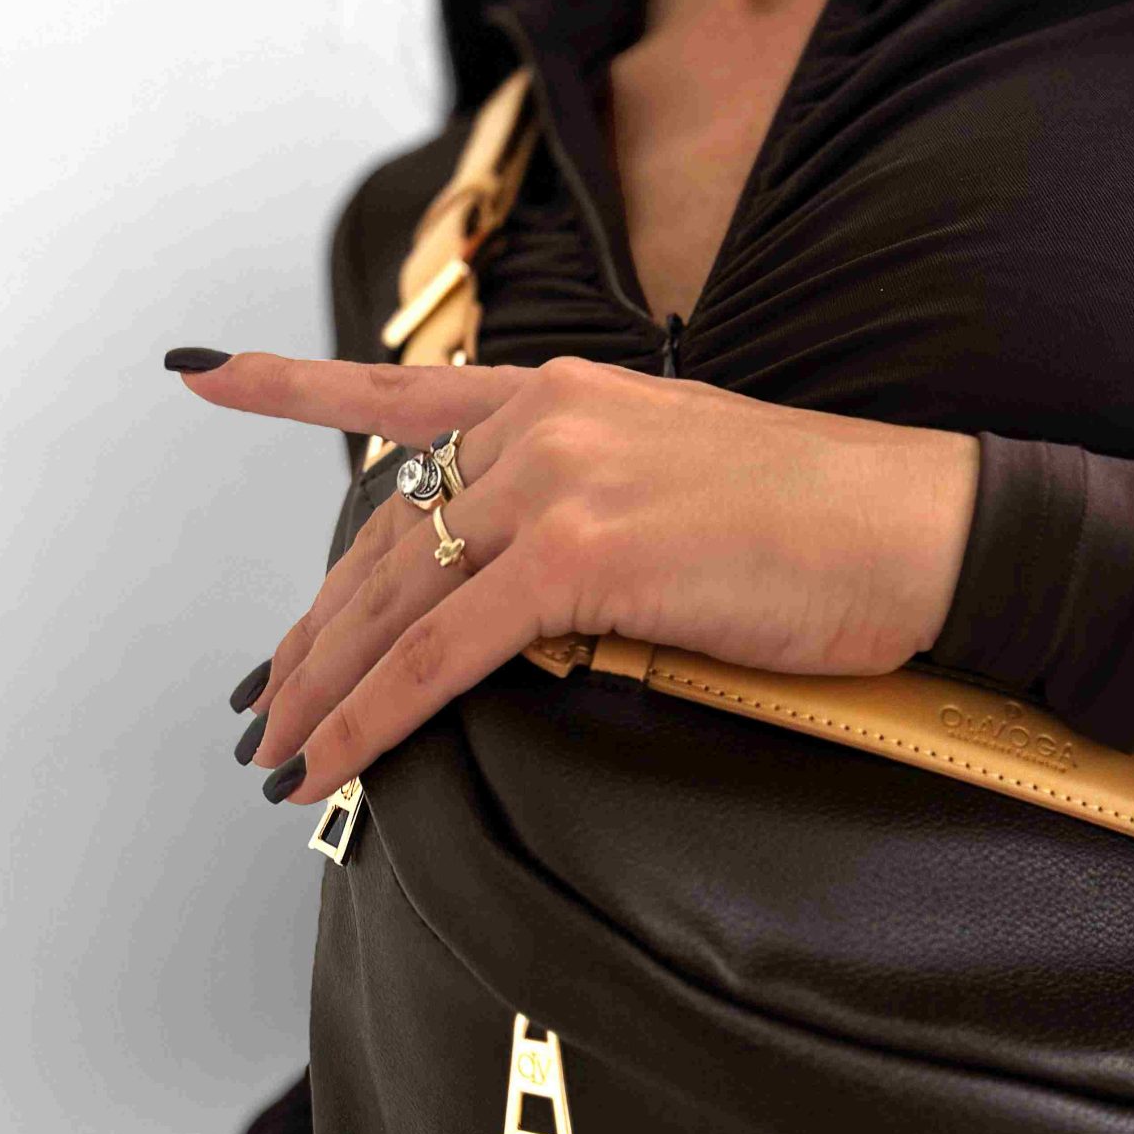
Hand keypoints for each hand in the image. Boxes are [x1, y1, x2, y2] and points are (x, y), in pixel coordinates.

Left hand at [172, 348, 980, 806]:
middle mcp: (546, 421)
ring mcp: (562, 482)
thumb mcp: (685, 481)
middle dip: (313, 631)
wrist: (927, 527)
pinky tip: (332, 760)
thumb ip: (587, 511)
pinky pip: (444, 652)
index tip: (205, 373)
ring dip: (324, 686)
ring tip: (280, 750)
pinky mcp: (585, 555)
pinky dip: (375, 715)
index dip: (298, 393)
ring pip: (396, 598)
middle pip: (386, 534)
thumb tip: (522, 589)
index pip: (405, 404)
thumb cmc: (832, 524)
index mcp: (566, 394)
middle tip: (265, 702)